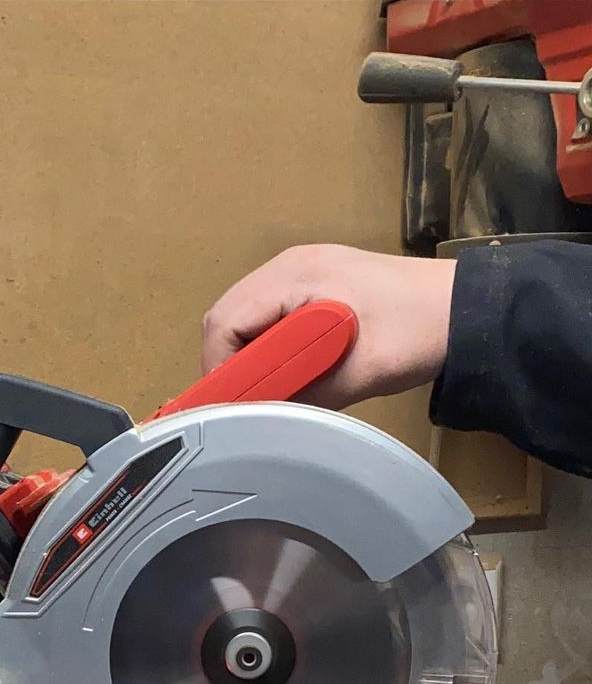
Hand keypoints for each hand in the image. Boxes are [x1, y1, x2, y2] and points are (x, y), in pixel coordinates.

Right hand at [201, 245, 456, 407]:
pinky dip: (265, 342)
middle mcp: (289, 264)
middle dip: (228, 362)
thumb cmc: (416, 334)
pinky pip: (268, 311)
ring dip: (247, 353)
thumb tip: (259, 419)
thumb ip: (303, 396)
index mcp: (296, 276)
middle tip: (246, 403)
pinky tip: (287, 367)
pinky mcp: (315, 279)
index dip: (218, 369)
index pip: (224, 322)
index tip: (232, 407)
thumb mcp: (359, 376)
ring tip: (266, 388)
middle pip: (227, 315)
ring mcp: (301, 267)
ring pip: (245, 313)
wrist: (465, 308)